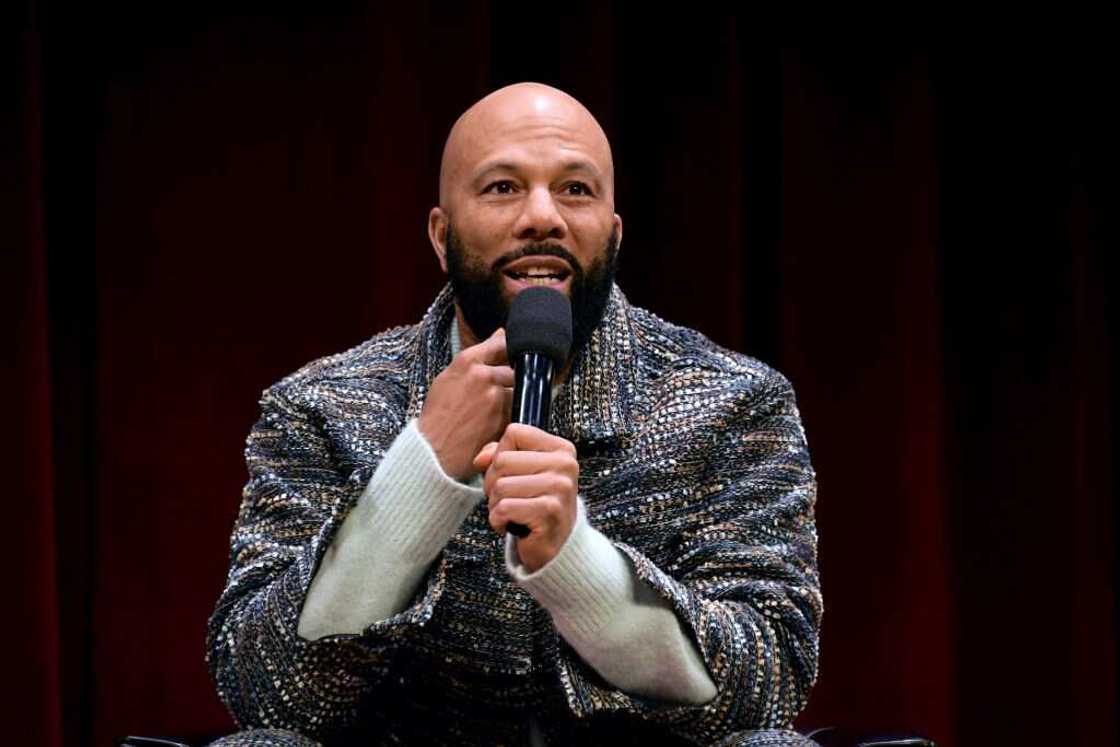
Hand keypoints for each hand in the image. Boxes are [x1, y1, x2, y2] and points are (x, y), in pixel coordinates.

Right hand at [418, 327, 513, 479]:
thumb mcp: (449, 377)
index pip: (502, 344)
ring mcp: (495, 397)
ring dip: (514, 396)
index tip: (513, 356)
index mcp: (467, 361)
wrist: (433, 450)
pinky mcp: (504, 418)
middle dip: (513, 377)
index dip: (511, 350)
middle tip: (502, 390)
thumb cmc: (438, 414)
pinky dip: (513, 413)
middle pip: (515, 367)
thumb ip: (477, 356)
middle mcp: (483, 375)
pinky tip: (497, 421)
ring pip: (519, 389)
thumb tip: (501, 334)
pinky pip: (518, 409)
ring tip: (496, 408)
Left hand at [474, 423, 578, 572]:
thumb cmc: (536, 505)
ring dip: (497, 505)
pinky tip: (514, 526)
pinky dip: (499, 521)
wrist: (557, 547)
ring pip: (500, 486)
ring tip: (514, 513)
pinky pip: (504, 508)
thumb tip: (480, 459)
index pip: (514, 433)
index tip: (513, 475)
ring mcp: (560, 487)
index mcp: (561, 449)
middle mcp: (565, 465)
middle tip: (511, 499)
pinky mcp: (549, 511)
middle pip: (502, 460)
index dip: (501, 455)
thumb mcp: (522, 473)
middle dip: (494, 484)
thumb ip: (500, 455)